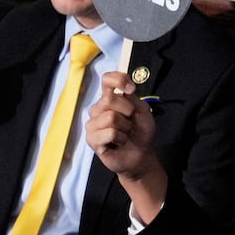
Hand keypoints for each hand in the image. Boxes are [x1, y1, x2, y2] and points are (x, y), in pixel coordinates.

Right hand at [85, 74, 166, 221]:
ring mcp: (92, 124)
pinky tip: (120, 142)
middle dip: (128, 111)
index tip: (131, 90)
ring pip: (110, 117)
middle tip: (131, 122)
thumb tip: (124, 89)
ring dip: (125, 127)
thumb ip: (132, 98)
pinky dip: (121, 138)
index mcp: (109, 99)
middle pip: (109, 100)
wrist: (141, 154)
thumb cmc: (140, 132)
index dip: (118, 80)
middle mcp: (97, 109)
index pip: (106, 80)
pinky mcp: (91, 139)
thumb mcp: (142, 111)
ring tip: (126, 134)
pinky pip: (109, 133)